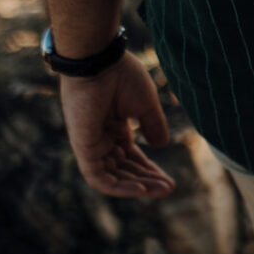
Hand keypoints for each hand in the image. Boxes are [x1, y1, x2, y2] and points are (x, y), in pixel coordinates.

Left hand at [57, 54, 176, 197]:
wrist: (100, 63)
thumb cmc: (121, 76)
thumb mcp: (145, 104)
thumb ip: (152, 125)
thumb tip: (161, 146)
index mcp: (113, 126)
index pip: (131, 156)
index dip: (150, 169)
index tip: (170, 181)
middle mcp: (101, 138)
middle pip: (124, 169)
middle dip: (147, 180)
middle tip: (169, 188)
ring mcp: (91, 144)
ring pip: (112, 177)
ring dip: (136, 186)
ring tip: (161, 190)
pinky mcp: (83, 149)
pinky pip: (98, 177)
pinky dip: (118, 187)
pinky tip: (141, 189)